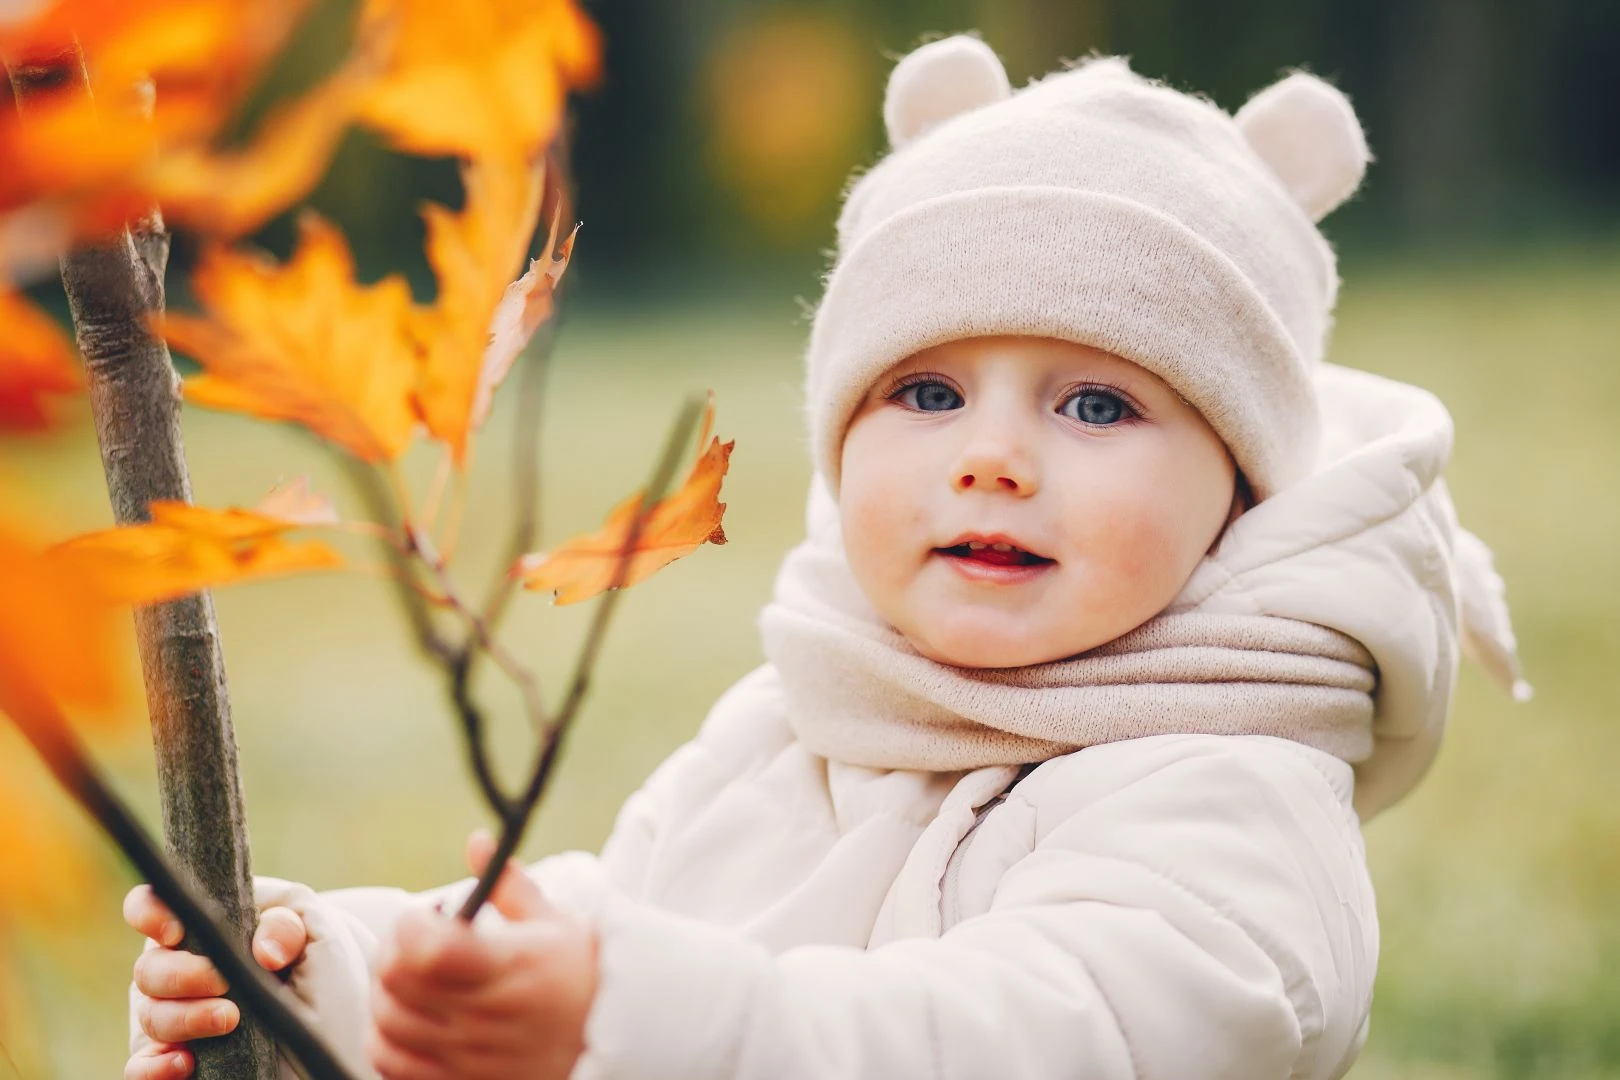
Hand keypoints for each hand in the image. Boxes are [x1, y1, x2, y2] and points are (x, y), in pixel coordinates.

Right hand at [123, 884, 307, 1079]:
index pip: (152, 906)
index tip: (177, 932)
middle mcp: (178, 969)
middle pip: (149, 969)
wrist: (335, 1027)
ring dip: (184, 1019)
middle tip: (224, 983)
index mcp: (202, 926)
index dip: (150, 913)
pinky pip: (143, 1069)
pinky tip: (184, 1064)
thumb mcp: (318, 935)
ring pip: (150, 1017)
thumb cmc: (322, 967)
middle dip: (181, 975)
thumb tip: (264, 950)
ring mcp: (175, 1017)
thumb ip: (288, 924)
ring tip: (229, 1020)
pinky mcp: (179, 1060)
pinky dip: (153, 1068)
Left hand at [367, 830, 598, 1079]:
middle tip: (413, 940)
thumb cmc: (583, 974)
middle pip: (397, 981)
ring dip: (386, 993)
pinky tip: (406, 1017)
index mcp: (511, 967)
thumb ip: (508, 883)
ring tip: (411, 977)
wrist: (616, 1039)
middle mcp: (487, 1016)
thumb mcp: (554, 922)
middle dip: (393, 949)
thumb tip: (476, 842)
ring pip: (386, 1023)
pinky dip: (384, 1038)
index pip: (428, 948)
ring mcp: (471, 1056)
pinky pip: (390, 1063)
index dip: (411, 924)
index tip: (425, 914)